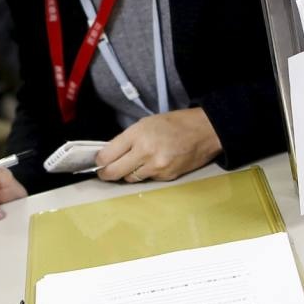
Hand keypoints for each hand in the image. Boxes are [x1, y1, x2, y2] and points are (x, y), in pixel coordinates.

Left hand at [96, 108, 221, 183]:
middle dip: (106, 174)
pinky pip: (148, 179)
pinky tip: (154, 164)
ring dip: (127, 174)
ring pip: (130, 178)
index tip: (98, 162)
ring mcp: (156, 166)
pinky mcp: (166, 177)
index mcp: (138, 134)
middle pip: (114, 172)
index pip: (107, 154)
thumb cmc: (176, 123)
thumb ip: (129, 138)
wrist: (205, 131)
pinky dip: (146, 174)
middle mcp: (145, 151)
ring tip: (132, 165)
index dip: (99, 161)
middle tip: (104, 173)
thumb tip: (111, 153)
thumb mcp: (147, 123)